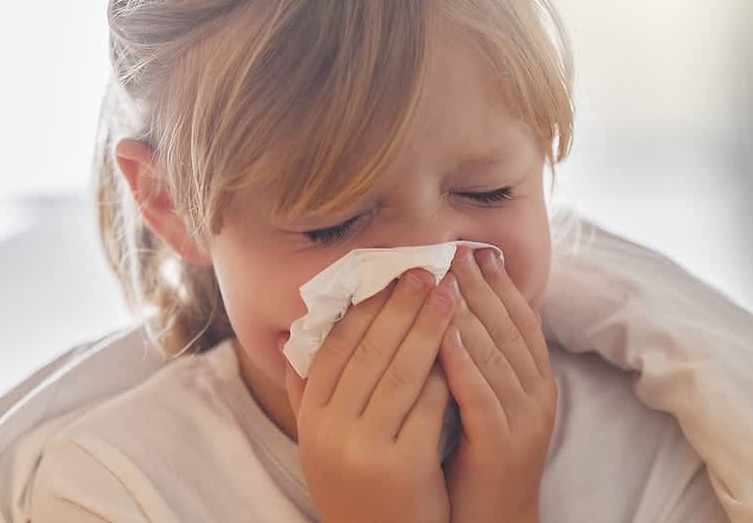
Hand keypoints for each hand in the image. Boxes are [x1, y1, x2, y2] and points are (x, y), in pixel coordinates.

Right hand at [283, 268, 458, 522]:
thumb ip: (305, 391)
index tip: (387, 275)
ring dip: (427, 328)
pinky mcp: (403, 468)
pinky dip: (445, 372)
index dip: (363, 307)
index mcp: (311, 417)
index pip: (335, 347)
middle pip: (369, 352)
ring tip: (449, 294)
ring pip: (401, 374)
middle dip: (399, 306)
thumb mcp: (318, 441)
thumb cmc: (354, 483)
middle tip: (424, 270)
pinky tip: (462, 344)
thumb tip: (289, 336)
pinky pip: (428, 408)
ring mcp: (365, 450)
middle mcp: (330, 430)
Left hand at [437, 246, 556, 522]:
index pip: (520, 320)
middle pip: (509, 328)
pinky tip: (443, 334)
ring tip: (446, 277)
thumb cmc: (481, 456)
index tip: (477, 250)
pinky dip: (463, 362)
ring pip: (495, 354)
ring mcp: (522, 420)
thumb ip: (482, 361)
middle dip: (482, 286)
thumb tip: (458, 313)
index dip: (500, 284)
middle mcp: (536, 394)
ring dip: (470, 312)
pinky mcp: (500, 446)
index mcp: (535, 381)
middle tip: (457, 250)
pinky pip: (480, 395)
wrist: (495, 521)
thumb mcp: (489, 400)